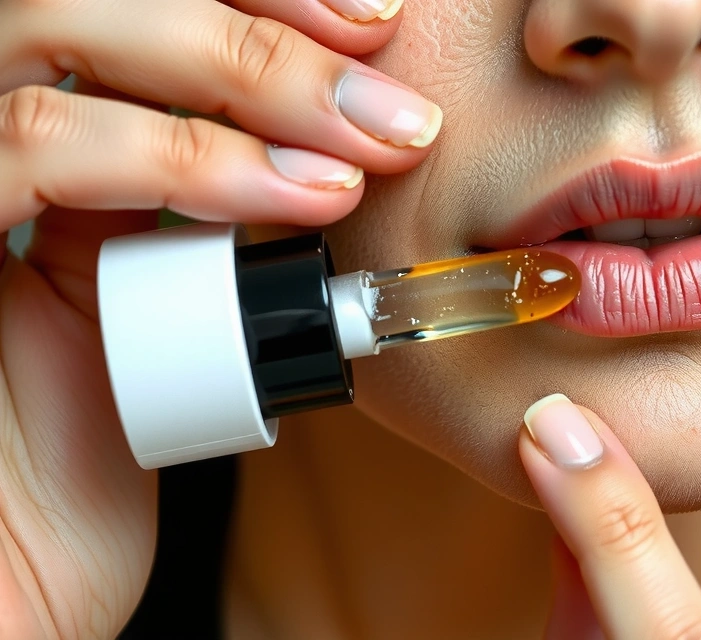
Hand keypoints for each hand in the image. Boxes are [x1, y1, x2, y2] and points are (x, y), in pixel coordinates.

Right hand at [0, 0, 439, 634]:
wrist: (24, 580)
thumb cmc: (119, 443)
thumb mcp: (190, 296)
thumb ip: (223, 203)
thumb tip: (340, 144)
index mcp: (61, 131)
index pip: (141, 9)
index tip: (372, 19)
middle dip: (262, 23)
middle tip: (386, 71)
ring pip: (56, 35)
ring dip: (246, 76)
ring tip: (370, 142)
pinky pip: (34, 147)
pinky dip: (178, 154)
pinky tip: (297, 195)